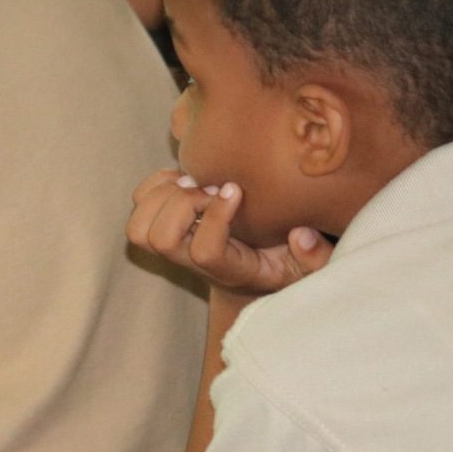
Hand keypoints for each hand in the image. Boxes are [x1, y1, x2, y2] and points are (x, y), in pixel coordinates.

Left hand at [126, 169, 332, 298]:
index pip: (205, 252)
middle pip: (161, 240)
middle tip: (211, 185)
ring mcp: (173, 247)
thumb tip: (299, 235)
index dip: (215, 218)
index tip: (236, 189)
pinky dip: (154, 184)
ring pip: (140, 229)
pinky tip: (183, 177)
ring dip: (162, 195)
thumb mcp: (308, 267)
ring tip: (194, 181)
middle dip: (182, 204)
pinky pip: (138, 206)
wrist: (249, 273)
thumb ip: (314, 256)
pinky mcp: (160, 226)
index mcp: (229, 271)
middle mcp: (193, 262)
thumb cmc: (283, 264)